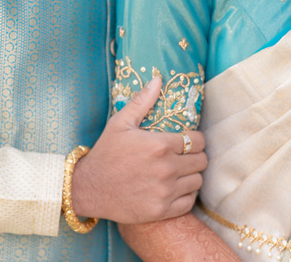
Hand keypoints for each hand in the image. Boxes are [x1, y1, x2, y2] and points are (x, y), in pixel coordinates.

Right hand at [71, 75, 206, 223]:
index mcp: (160, 144)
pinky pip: (189, 202)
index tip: (187, 140)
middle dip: (195, 156)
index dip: (195, 139)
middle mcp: (166, 168)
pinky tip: (175, 188)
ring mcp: (165, 191)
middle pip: (201, 161)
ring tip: (180, 171)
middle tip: (185, 156)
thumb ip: (142, 100)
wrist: (89, 188)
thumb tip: (158, 78)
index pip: (197, 140)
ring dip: (192, 175)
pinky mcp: (161, 210)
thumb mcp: (121, 122)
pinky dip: (186, 195)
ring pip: (198, 181)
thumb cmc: (106, 152)